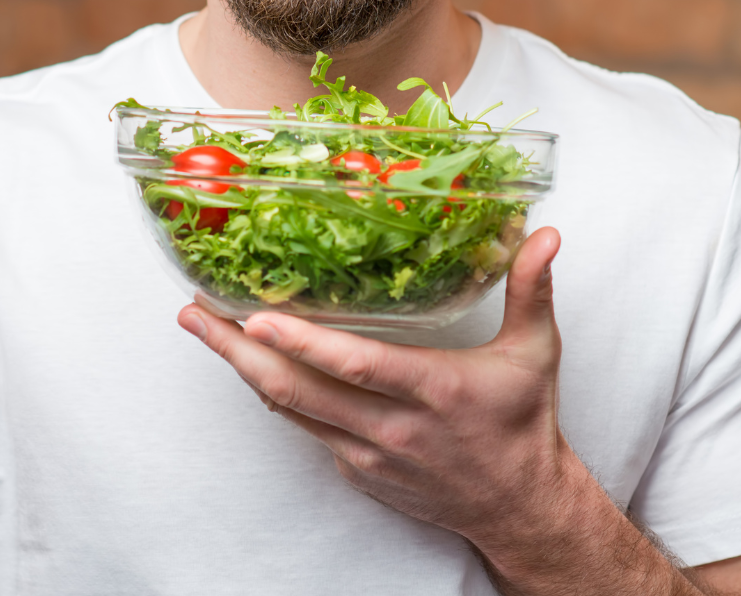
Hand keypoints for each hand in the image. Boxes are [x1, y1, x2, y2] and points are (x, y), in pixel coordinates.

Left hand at [180, 228, 594, 551]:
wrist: (517, 506)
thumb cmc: (522, 423)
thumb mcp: (535, 353)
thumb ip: (531, 289)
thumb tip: (545, 233)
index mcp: (432, 390)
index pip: (357, 366)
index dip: (303, 344)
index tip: (256, 318)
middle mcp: (391, 427)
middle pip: (297, 391)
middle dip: (237, 351)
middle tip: (196, 313)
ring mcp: (367, 454)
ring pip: (289, 410)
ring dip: (241, 370)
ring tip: (203, 328)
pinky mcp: (355, 470)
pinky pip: (304, 428)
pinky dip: (273, 393)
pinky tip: (249, 363)